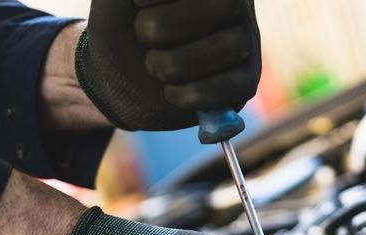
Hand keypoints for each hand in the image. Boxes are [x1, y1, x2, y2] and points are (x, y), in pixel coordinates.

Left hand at [77, 0, 260, 130]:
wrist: (120, 78)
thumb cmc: (121, 29)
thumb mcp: (119, 0)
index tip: (136, 2)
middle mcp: (235, 4)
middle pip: (230, 5)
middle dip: (173, 25)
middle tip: (143, 36)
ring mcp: (246, 42)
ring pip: (235, 45)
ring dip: (180, 62)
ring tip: (154, 67)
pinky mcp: (246, 81)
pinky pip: (237, 86)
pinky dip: (195, 93)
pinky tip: (171, 93)